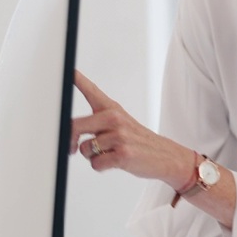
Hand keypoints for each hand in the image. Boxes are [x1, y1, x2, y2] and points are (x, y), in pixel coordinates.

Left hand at [72, 71, 189, 186]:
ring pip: (84, 149)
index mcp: (113, 109)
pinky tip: (114, 162)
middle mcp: (115, 119)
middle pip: (75, 126)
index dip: (77, 79)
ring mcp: (120, 136)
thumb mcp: (122, 124)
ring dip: (92, 156)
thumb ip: (97, 124)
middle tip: (72, 148)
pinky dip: (101, 167)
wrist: (168, 157)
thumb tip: (69, 133)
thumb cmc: (140, 142)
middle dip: (70, 141)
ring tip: (109, 153)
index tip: (68, 70)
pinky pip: (95, 163)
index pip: (91, 91)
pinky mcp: (123, 153)